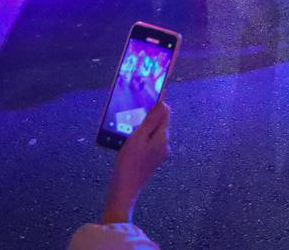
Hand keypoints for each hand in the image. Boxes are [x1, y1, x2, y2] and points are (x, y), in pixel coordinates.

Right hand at [102, 102, 170, 224]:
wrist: (123, 191)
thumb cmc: (129, 164)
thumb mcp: (137, 138)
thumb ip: (151, 121)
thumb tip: (163, 104)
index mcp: (163, 138)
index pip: (165, 113)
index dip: (156, 104)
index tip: (144, 97)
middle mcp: (164, 145)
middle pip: (158, 122)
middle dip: (147, 116)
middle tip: (131, 111)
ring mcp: (158, 153)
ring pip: (151, 132)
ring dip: (141, 127)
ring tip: (126, 126)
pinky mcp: (150, 159)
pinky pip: (146, 142)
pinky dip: (138, 138)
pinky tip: (127, 140)